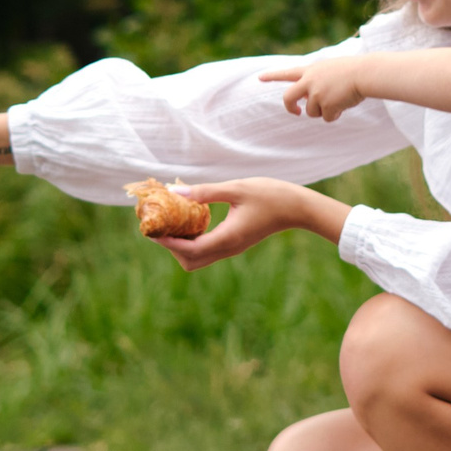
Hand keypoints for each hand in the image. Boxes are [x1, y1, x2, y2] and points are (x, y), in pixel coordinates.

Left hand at [154, 178, 348, 270]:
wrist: (297, 208)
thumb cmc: (270, 195)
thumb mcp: (236, 188)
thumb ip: (206, 191)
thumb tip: (176, 191)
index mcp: (228, 238)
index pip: (189, 250)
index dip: (168, 243)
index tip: (153, 231)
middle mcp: (228, 248)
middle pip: (190, 262)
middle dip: (172, 248)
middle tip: (162, 226)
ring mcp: (232, 248)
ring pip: (198, 259)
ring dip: (182, 246)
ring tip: (175, 222)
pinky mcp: (235, 244)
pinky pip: (208, 251)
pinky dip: (194, 242)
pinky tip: (192, 221)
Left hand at [260, 56, 370, 121]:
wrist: (365, 73)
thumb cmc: (354, 71)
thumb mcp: (331, 70)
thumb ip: (318, 81)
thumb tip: (311, 102)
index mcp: (310, 70)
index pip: (287, 72)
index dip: (273, 76)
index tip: (259, 78)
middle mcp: (309, 82)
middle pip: (288, 98)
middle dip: (290, 108)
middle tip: (297, 112)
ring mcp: (315, 94)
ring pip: (311, 112)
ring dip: (324, 111)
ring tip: (338, 100)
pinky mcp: (325, 105)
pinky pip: (327, 118)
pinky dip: (335, 115)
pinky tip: (344, 105)